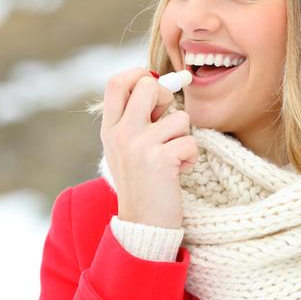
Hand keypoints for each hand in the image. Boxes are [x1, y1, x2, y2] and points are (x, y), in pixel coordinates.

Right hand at [100, 67, 197, 228]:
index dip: (138, 74)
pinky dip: (190, 157)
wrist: (142, 224)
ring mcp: (139, 145)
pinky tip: (177, 172)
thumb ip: (137, 117)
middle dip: (167, 97)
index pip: (117, 83)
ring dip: (183, 137)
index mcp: (110, 128)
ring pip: (180, 117)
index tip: (153, 83)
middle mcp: (121, 133)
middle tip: (166, 120)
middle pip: (149, 86)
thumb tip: (161, 81)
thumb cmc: (141, 182)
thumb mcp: (127, 147)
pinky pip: (190, 141)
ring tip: (171, 157)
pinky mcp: (160, 159)